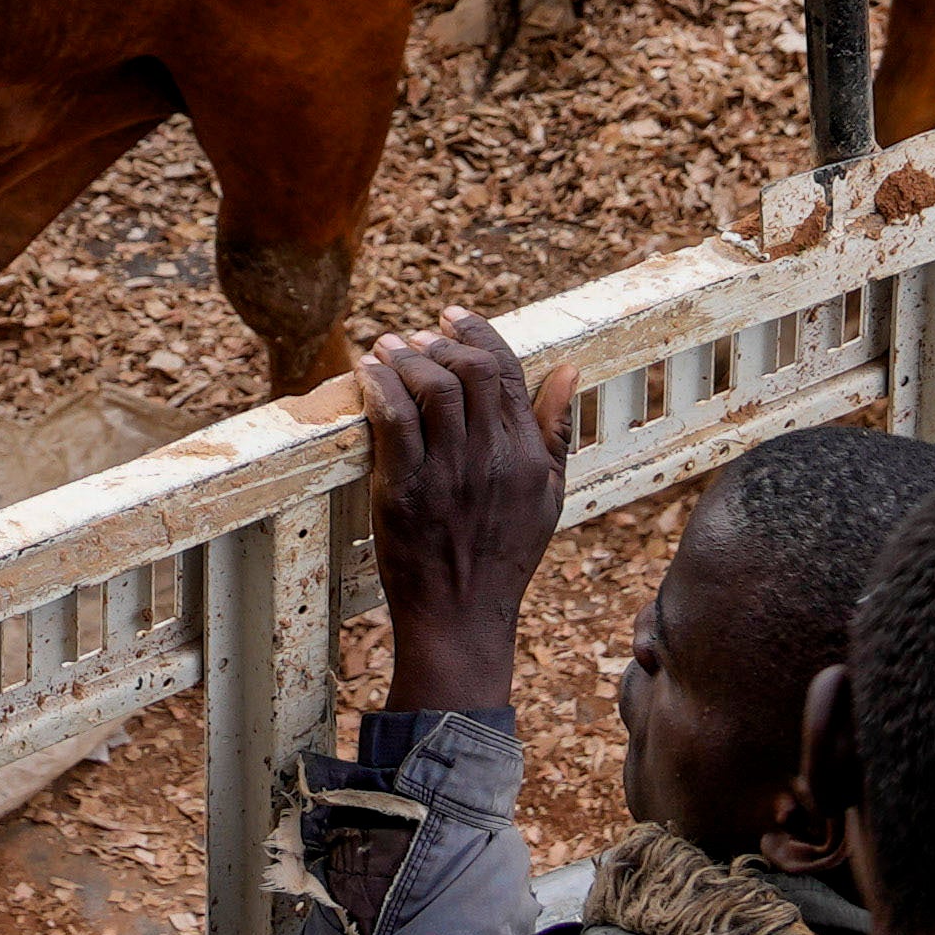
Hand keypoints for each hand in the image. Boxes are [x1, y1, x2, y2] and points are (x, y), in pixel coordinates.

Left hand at [352, 319, 555, 716]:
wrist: (461, 618)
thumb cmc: (504, 557)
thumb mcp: (548, 495)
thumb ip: (556, 430)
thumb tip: (568, 369)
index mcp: (526, 454)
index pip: (507, 371)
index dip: (478, 333)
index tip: (453, 316)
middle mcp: (491, 457)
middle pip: (469, 372)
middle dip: (439, 341)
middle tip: (417, 335)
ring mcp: (447, 474)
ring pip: (432, 388)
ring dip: (406, 357)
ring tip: (389, 347)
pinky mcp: (403, 491)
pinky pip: (392, 420)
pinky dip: (378, 387)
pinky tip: (367, 374)